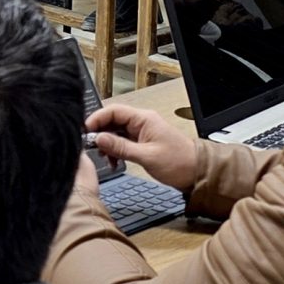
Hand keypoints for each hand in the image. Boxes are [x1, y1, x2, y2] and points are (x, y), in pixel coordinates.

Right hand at [86, 104, 204, 192]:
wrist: (197, 173)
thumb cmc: (179, 162)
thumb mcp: (146, 156)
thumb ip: (120, 147)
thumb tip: (99, 139)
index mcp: (144, 119)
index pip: (113, 111)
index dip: (97, 119)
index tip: (85, 131)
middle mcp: (141, 122)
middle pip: (112, 121)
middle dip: (100, 133)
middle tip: (91, 146)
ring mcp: (141, 132)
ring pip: (115, 132)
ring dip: (107, 144)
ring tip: (105, 157)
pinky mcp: (142, 143)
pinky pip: (122, 142)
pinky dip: (115, 151)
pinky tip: (114, 161)